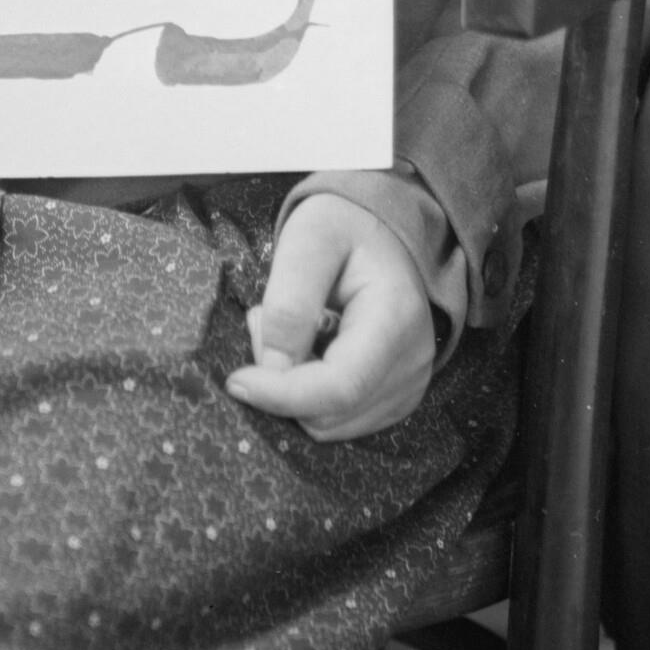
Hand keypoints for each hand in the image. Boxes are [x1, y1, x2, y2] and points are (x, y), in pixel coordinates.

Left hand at [225, 194, 438, 441]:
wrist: (383, 232)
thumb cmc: (345, 227)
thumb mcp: (309, 239)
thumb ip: (290, 302)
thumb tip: (274, 368)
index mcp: (396, 319)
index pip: (339, 386)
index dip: (282, 394)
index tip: (236, 380)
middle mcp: (412, 363)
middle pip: (329, 413)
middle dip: (280, 380)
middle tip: (267, 318)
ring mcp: (409, 385)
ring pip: (329, 423)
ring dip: (293, 387)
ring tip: (292, 328)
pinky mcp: (396, 398)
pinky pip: (339, 420)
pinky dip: (310, 394)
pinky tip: (311, 348)